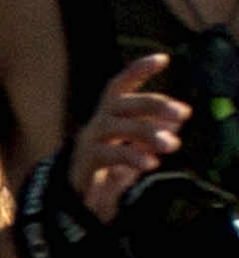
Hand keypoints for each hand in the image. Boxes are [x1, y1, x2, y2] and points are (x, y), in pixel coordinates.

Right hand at [75, 52, 189, 218]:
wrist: (73, 198)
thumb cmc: (106, 169)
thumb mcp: (134, 147)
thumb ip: (152, 132)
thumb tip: (177, 118)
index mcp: (108, 116)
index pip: (120, 86)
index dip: (138, 71)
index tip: (163, 59)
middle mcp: (97, 123)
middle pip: (121, 103)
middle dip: (152, 104)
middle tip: (183, 112)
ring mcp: (89, 141)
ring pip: (117, 127)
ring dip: (147, 132)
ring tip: (173, 144)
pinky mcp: (86, 162)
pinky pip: (110, 154)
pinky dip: (131, 156)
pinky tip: (151, 163)